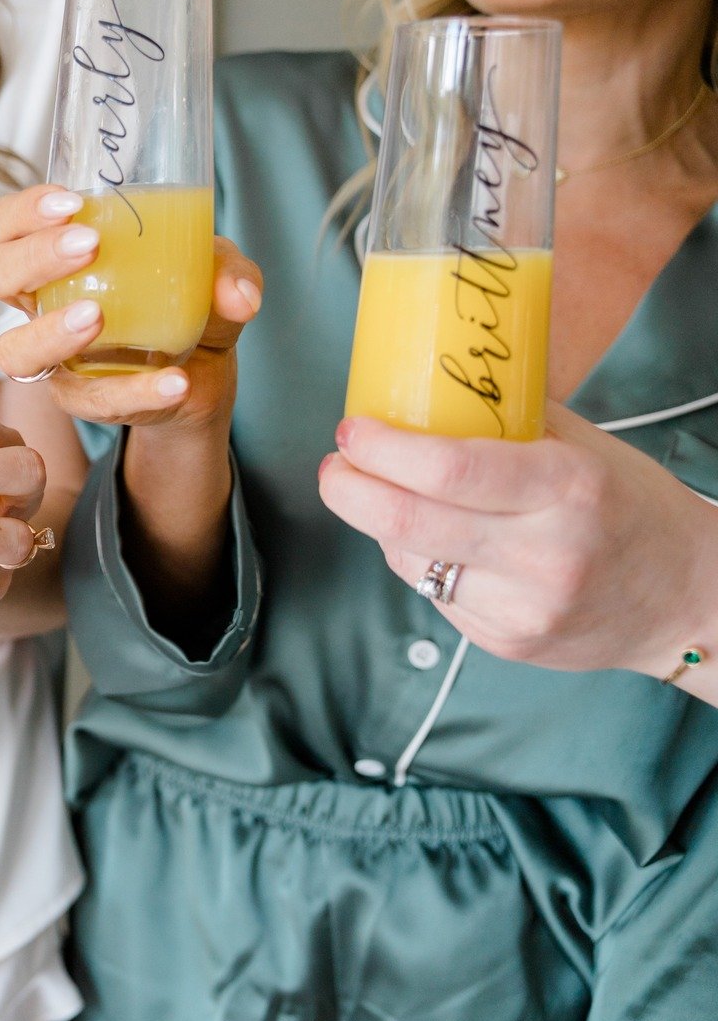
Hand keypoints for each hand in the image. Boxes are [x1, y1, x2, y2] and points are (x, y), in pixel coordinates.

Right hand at [0, 183, 262, 429]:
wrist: (205, 374)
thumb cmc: (191, 302)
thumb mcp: (218, 272)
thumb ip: (229, 272)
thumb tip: (238, 295)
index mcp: (58, 257)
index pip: (6, 225)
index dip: (22, 212)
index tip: (72, 202)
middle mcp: (41, 304)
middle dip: (33, 256)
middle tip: (87, 245)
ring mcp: (56, 357)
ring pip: (16, 351)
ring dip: (50, 331)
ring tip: (97, 317)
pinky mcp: (85, 400)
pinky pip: (94, 401)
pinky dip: (136, 392)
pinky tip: (176, 380)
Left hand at [319, 404, 717, 676]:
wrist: (686, 598)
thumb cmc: (627, 507)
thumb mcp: (582, 448)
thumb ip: (506, 418)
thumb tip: (424, 379)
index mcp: (566, 487)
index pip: (448, 467)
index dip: (382, 448)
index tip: (353, 430)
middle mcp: (543, 552)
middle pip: (405, 522)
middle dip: (348, 489)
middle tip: (337, 466)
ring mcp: (522, 605)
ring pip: (408, 560)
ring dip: (378, 524)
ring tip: (388, 497)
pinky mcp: (505, 641)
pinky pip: (431, 593)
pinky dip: (418, 560)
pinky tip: (437, 541)